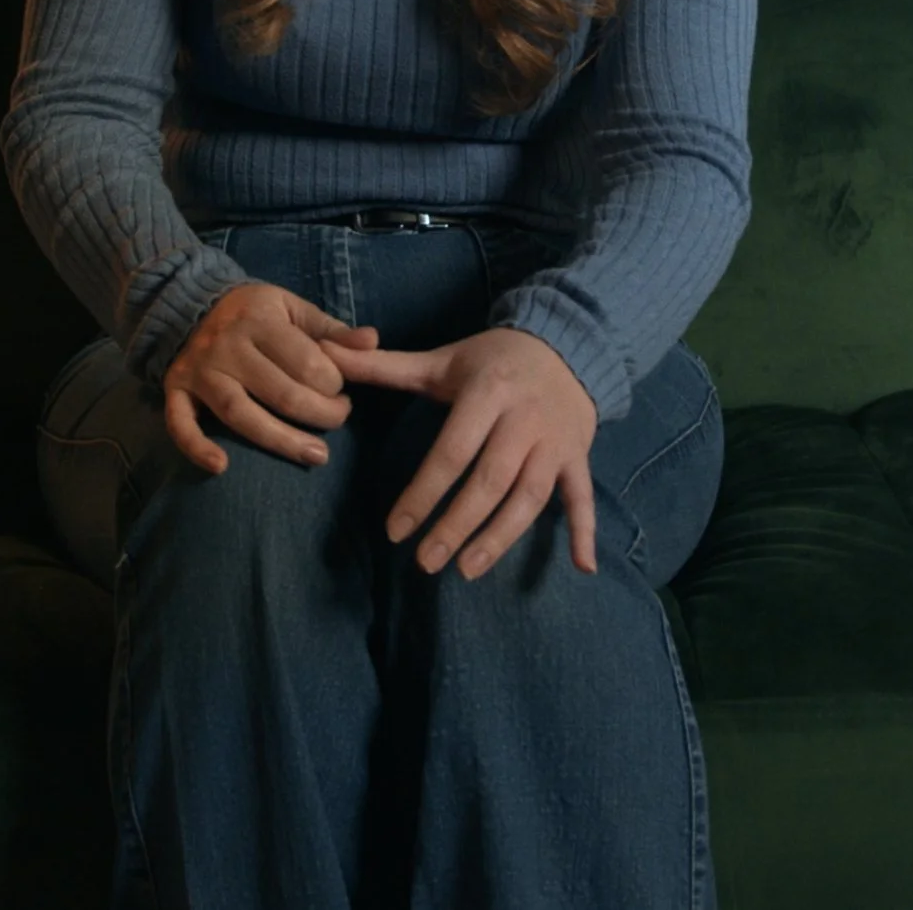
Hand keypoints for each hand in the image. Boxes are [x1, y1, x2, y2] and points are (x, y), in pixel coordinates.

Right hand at [164, 283, 379, 474]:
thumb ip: (332, 328)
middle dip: (320, 413)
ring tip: (316, 456)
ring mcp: (200, 370)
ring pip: (240, 414)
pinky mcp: (175, 389)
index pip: (305, 362)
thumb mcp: (293, 307)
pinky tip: (221, 468)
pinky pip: (180, 423)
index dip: (333, 383)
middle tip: (339, 419)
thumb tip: (372, 341)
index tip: (341, 389)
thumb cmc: (254, 311)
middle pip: (279, 392)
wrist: (192, 302)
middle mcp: (227, 346)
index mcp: (259, 320)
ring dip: (280, 440)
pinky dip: (196, 448)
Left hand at [322, 327, 599, 578]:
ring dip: (502, 536)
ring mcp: (556, 440)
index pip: (452, 451)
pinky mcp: (579, 456)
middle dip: (457, 524)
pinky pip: (584, 496)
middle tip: (426, 563)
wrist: (567, 343)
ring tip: (467, 569)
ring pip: (531, 496)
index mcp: (488, 393)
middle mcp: (525, 419)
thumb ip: (383, 365)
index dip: (424, 492)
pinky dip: (586, 531)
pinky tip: (583, 568)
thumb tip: (327, 352)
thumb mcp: (441, 360)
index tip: (395, 530)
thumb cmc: (492, 360)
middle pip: (490, 480)